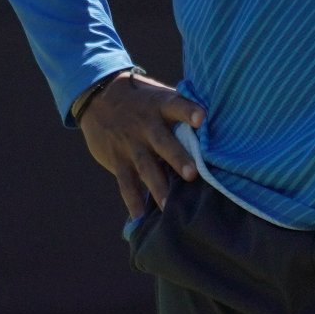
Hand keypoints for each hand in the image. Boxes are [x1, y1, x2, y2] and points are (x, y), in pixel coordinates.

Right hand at [74, 68, 202, 223]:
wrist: (97, 98)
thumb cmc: (141, 100)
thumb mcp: (158, 96)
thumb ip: (182, 109)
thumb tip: (218, 123)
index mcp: (160, 106)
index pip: (176, 106)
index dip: (189, 111)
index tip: (202, 118)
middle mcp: (145, 126)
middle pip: (163, 143)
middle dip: (177, 159)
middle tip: (192, 175)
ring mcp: (130, 144)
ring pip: (145, 167)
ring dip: (157, 186)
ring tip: (169, 206)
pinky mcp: (116, 160)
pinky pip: (125, 182)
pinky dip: (132, 200)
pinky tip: (140, 217)